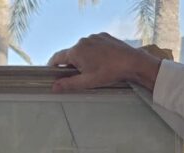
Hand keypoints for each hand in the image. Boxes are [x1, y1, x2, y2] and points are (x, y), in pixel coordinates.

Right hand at [47, 33, 162, 92]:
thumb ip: (69, 84)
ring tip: (95, 69)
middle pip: (71, 54)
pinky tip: (103, 61)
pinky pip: (94, 44)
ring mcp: (94, 37)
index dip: (53, 66)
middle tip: (80, 76)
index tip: (52, 72)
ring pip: (83, 49)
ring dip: (84, 57)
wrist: (131, 62)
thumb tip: (54, 86)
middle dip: (72, 64)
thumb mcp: (88, 82)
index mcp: (76, 52)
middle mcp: (83, 41)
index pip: (57, 58)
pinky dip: (95, 52)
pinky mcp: (104, 36)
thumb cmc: (110, 72)